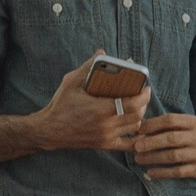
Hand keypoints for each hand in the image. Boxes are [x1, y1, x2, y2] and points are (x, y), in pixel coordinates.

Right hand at [31, 51, 150, 152]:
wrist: (49, 130)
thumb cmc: (60, 105)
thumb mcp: (71, 82)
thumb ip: (88, 67)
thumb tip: (102, 51)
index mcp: (99, 109)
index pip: (132, 103)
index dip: (143, 95)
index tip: (146, 87)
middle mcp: (105, 125)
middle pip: (137, 115)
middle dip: (143, 103)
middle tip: (142, 94)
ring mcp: (106, 136)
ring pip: (134, 127)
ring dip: (139, 116)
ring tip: (137, 106)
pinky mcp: (104, 144)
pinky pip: (127, 144)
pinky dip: (136, 138)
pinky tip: (138, 129)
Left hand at [134, 114, 195, 180]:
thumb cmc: (193, 136)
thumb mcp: (186, 126)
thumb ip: (166, 127)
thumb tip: (139, 130)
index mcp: (194, 122)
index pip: (171, 120)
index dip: (153, 124)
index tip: (138, 129)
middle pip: (171, 139)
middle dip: (150, 143)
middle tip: (136, 147)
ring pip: (173, 156)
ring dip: (153, 158)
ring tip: (139, 159)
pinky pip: (177, 172)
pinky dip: (162, 173)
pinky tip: (150, 173)